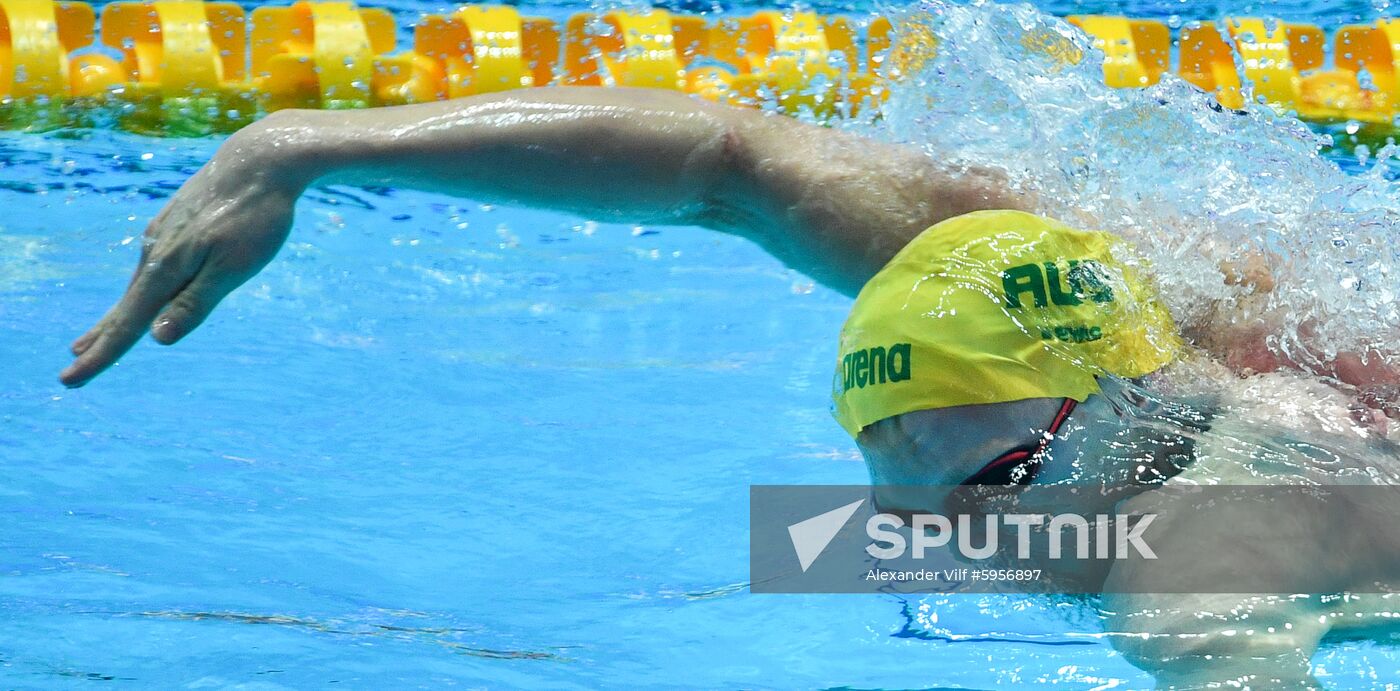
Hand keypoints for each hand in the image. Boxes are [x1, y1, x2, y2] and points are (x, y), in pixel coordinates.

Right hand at [60, 125, 304, 386]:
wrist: (263, 157)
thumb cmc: (256, 214)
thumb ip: (196, 302)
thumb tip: (155, 337)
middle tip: (74, 365)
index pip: (129, 323)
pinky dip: (142, 286)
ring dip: (120, 313)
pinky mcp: (178, 219)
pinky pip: (155, 263)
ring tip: (101, 336)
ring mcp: (165, 232)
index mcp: (166, 267)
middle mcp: (156, 249)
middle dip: (101, 339)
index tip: (71, 380)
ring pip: (140, 283)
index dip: (101, 355)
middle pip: (126, 305)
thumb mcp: (234, 266)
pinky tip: (146, 288)